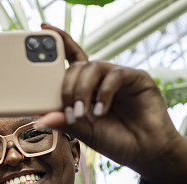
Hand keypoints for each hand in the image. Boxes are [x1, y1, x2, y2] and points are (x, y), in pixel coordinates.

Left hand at [37, 24, 186, 183]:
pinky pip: (115, 75)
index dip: (59, 43)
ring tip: (83, 113)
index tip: (43, 29)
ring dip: (83, 90)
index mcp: (87, 89)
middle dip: (68, 87)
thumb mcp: (85, 132)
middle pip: (78, 66)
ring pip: (93, 67)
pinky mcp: (137, 78)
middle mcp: (101, 79)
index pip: (70, 61)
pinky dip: (104, 93)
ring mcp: (118, 77)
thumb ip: (65, 122)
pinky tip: (102, 110)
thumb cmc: (116, 141)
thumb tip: (41, 118)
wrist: (145, 152)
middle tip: (71, 111)